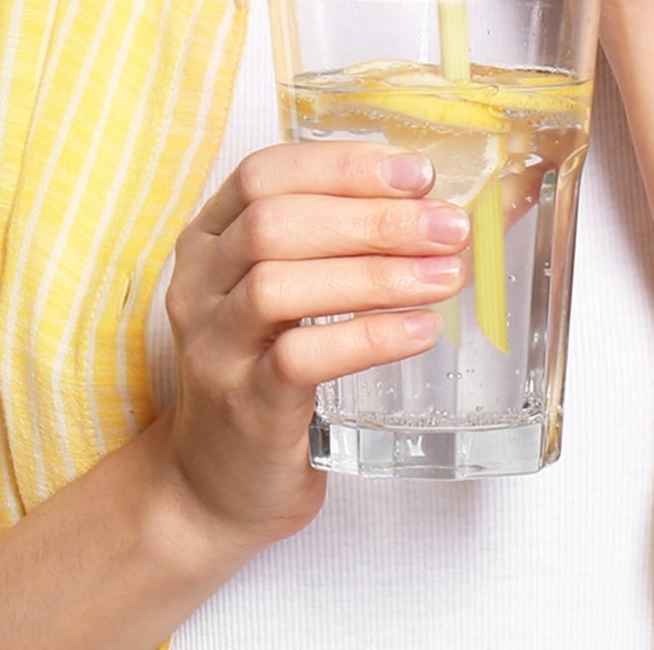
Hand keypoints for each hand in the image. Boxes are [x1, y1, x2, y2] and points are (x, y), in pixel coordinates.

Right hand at [156, 141, 469, 549]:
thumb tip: (454, 206)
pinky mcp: (243, 407)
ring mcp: (214, 348)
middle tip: (448, 226)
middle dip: (372, 217)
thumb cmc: (269, 370)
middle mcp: (200, 284)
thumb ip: (347, 244)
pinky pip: (299, 360)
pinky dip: (366, 337)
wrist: (217, 487)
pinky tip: (420, 330)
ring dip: (374, 274)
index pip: (265, 173)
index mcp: (210, 238)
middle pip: (274, 223)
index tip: (417, 173)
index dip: (342, 165)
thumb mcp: (293, 294)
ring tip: (445, 276)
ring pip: (279, 287)